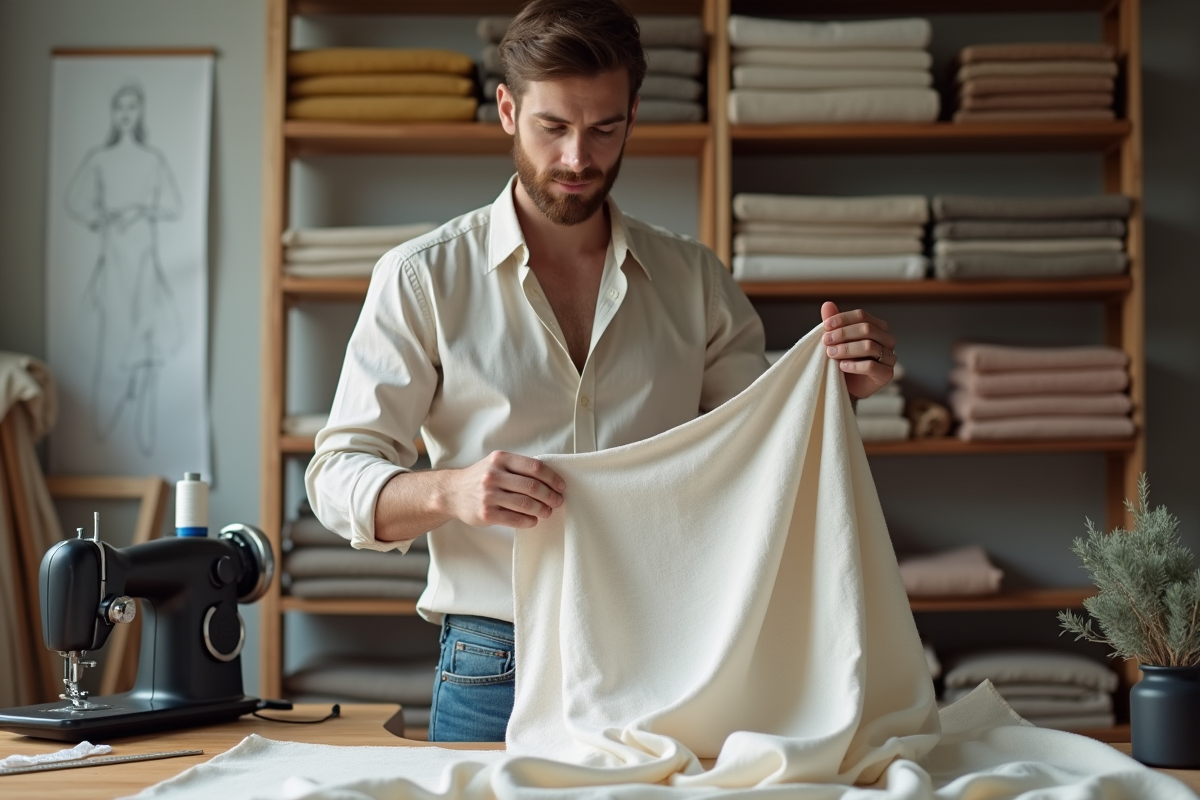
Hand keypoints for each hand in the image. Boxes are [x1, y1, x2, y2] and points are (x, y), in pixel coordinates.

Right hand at [447, 451, 564, 528]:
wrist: (452, 493)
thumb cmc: (480, 477)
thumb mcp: (496, 463)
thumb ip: (518, 467)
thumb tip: (550, 479)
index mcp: (500, 459)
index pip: (534, 467)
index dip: (552, 478)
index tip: (561, 486)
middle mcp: (494, 475)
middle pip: (533, 487)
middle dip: (550, 496)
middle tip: (558, 501)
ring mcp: (489, 495)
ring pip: (526, 504)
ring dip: (542, 509)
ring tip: (547, 512)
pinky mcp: (486, 513)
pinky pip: (515, 519)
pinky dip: (529, 521)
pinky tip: (533, 520)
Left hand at [820, 302, 895, 399]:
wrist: (848, 386)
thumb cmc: (844, 359)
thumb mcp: (836, 340)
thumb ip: (833, 323)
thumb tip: (827, 304)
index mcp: (878, 327)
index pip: (862, 316)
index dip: (843, 319)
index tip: (826, 326)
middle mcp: (887, 340)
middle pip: (866, 329)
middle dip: (843, 334)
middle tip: (826, 341)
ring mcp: (890, 357)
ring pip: (869, 346)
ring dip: (846, 349)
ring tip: (831, 353)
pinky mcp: (886, 374)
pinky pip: (871, 366)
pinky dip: (854, 365)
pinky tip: (842, 366)